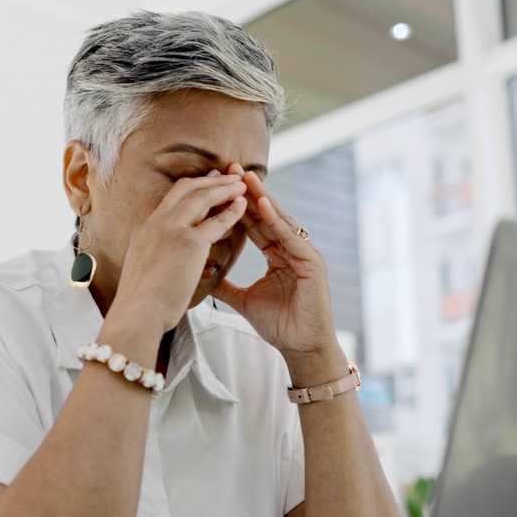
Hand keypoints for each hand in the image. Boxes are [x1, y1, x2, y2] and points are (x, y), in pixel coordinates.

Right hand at [112, 172, 247, 332]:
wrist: (137, 313)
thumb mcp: (143, 269)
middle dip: (210, 180)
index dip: (191, 188)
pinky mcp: (189, 243)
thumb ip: (154, 257)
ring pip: (201, 197)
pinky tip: (243, 206)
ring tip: (241, 184)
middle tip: (228, 175)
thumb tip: (161, 262)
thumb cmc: (141, 303)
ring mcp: (172, 229)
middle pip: (185, 189)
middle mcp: (156, 223)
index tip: (206, 182)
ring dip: (223, 188)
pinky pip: (216, 221)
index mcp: (145, 229)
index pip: (170, 199)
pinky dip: (232, 211)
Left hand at [212, 164, 337, 358]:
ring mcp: (304, 253)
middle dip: (249, 192)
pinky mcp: (312, 263)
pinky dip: (277, 222)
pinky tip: (263, 206)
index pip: (255, 223)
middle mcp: (292, 248)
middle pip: (267, 215)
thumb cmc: (280, 325)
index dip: (237, 204)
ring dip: (262, 198)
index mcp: (278, 254)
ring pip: (280, 220)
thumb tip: (204, 275)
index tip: (218, 185)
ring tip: (245, 178)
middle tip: (231, 167)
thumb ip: (226, 286)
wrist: (301, 348)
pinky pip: (292, 238)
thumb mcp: (244, 300)